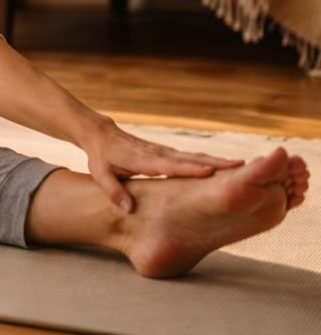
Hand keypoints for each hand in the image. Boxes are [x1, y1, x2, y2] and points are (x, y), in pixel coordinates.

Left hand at [81, 119, 245, 212]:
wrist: (101, 135)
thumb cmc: (101, 157)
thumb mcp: (101, 175)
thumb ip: (113, 192)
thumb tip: (129, 210)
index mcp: (144, 161)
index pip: (171, 166)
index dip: (190, 169)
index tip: (211, 172)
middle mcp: (159, 154)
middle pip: (191, 159)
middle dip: (216, 164)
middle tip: (243, 168)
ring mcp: (165, 152)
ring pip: (195, 157)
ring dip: (219, 162)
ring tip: (245, 167)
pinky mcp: (167, 153)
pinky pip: (191, 158)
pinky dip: (210, 162)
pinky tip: (227, 168)